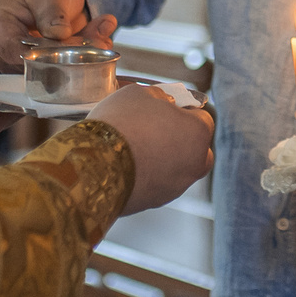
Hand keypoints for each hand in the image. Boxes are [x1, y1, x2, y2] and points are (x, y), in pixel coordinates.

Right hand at [0, 0, 113, 69]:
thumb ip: (53, 12)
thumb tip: (59, 33)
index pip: (12, 50)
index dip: (43, 55)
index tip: (72, 48)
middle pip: (31, 65)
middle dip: (69, 56)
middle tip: (100, 41)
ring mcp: (13, 65)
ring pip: (48, 72)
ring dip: (79, 58)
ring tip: (101, 38)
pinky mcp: (32, 74)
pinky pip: (58, 74)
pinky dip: (81, 61)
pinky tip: (98, 42)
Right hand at [92, 83, 214, 213]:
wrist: (94, 168)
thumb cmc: (121, 124)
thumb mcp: (140, 94)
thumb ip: (158, 98)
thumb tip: (162, 102)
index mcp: (198, 133)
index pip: (201, 117)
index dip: (182, 110)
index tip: (166, 108)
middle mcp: (195, 164)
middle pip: (195, 148)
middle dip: (179, 138)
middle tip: (154, 128)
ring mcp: (176, 187)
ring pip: (175, 168)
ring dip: (162, 159)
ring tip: (135, 148)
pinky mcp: (154, 203)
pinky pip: (156, 184)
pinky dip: (146, 175)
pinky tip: (126, 166)